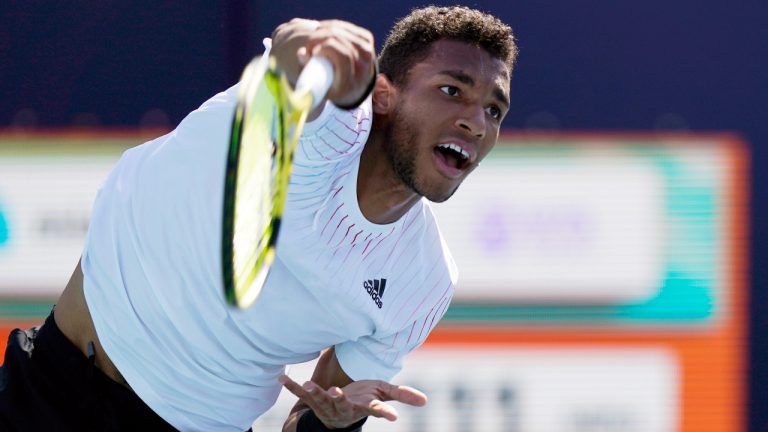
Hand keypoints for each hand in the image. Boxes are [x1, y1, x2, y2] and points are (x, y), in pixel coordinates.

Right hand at [271, 18, 375, 107]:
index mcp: (352, 81)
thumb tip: (301, 53)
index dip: (325, 48)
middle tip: (309, 46)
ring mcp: (368, 51)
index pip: (343, 57)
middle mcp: (364, 66)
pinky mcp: (367, 39)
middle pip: (339, 39)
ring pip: (341, 30)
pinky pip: (345, 26)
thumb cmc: (333, 88)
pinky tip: (323, 32)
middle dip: (318, 37)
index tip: (312, 52)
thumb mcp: (320, 88)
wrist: (356, 87)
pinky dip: (331, 26)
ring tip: (313, 40)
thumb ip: (308, 73)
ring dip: (322, 31)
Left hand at [279, 374, 426, 428]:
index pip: (376, 410)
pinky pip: (300, 395)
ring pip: (320, 400)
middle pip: (342, 404)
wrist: (340, 416)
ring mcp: (327, 406)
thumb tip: (426, 400)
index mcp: (363, 406)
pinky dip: (291, 386)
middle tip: (335, 393)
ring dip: (313, 393)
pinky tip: (281, 377)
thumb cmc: (363, 400)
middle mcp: (345, 408)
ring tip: (307, 385)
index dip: (385, 413)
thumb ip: (403, 396)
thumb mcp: (383, 395)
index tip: (393, 418)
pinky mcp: (313, 402)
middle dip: (338, 398)